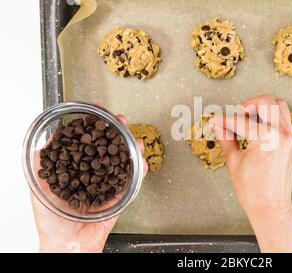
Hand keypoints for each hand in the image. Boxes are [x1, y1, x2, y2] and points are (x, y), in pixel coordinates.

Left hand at [31, 115, 147, 252]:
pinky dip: (140, 169)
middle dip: (116, 131)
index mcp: (77, 168)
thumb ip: (41, 164)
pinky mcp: (120, 195)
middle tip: (119, 120)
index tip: (96, 111)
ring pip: (124, 159)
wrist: (67, 243)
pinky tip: (141, 161)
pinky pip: (133, 180)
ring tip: (133, 138)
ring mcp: (109, 183)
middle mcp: (95, 173)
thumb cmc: (52, 220)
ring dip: (131, 146)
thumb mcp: (41, 186)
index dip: (93, 125)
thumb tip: (42, 143)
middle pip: (109, 146)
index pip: (87, 141)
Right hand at [210, 95, 291, 252]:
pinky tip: (259, 128)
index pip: (240, 121)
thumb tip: (218, 126)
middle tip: (238, 114)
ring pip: (280, 106)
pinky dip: (272, 118)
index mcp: (266, 138)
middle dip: (249, 104)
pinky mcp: (291, 143)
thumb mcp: (234, 161)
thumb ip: (226, 138)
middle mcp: (281, 134)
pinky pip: (285, 120)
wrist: (270, 207)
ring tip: (250, 119)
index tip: (215, 121)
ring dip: (264, 108)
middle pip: (267, 102)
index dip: (224, 120)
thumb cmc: (253, 190)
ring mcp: (289, 138)